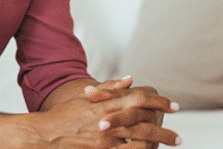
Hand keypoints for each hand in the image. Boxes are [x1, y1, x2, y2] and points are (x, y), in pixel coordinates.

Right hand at [28, 77, 180, 147]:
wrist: (44, 136)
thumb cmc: (63, 116)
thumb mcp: (86, 97)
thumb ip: (110, 88)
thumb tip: (131, 80)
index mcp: (107, 105)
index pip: (141, 99)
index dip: (161, 102)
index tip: (175, 106)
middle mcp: (109, 122)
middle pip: (145, 124)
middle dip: (165, 131)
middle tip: (178, 137)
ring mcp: (105, 141)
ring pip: (139, 143)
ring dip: (157, 146)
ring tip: (170, 147)